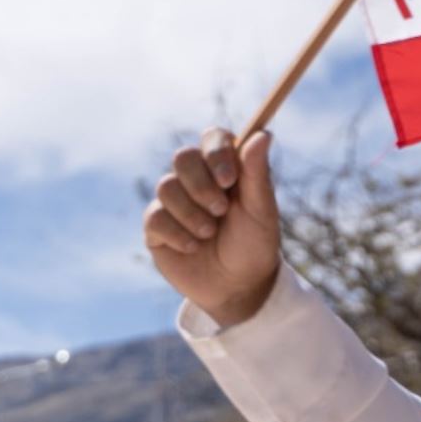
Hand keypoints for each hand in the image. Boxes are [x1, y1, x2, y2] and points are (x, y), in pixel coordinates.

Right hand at [144, 128, 280, 326]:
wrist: (238, 287)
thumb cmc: (254, 244)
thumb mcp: (261, 210)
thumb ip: (257, 173)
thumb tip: (265, 133)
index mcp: (225, 169)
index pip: (213, 137)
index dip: (216, 152)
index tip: (229, 179)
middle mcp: (197, 180)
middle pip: (183, 156)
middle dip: (201, 186)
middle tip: (221, 211)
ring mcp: (174, 202)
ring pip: (166, 186)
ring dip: (192, 213)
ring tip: (210, 233)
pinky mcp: (156, 227)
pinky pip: (155, 216)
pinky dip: (178, 233)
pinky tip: (194, 247)